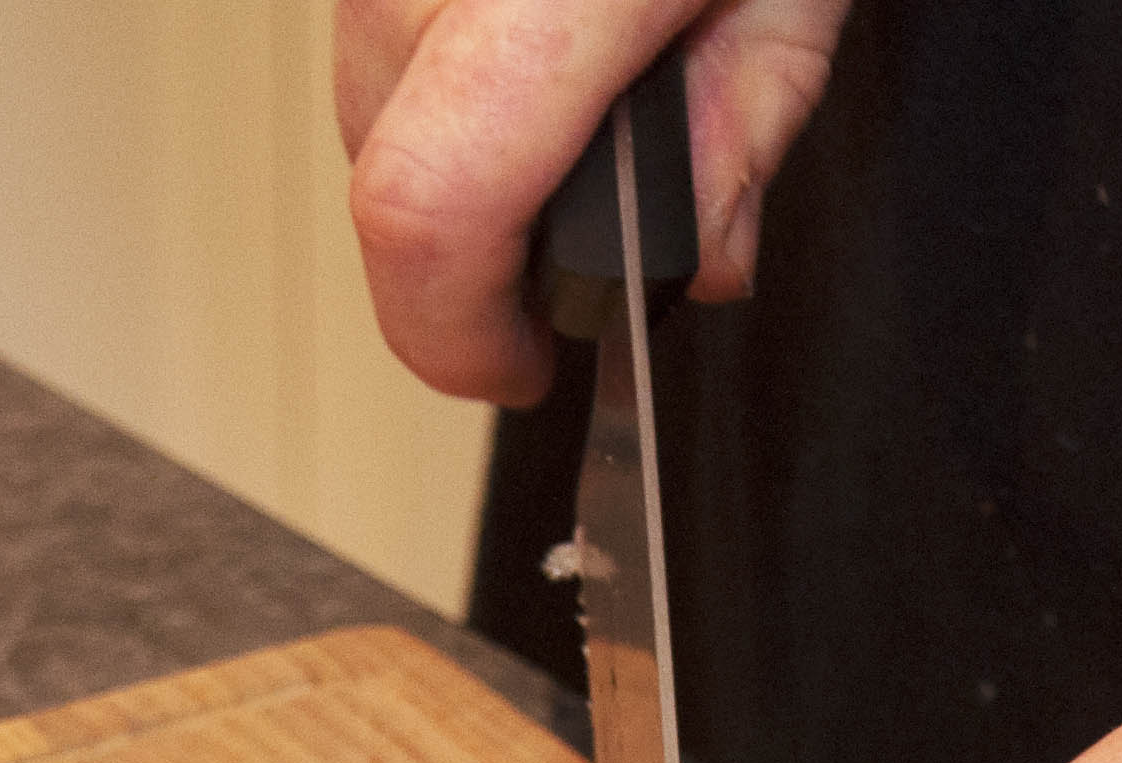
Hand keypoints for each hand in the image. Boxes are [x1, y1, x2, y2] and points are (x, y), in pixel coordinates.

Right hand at [337, 0, 852, 405]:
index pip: (432, 212)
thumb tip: (696, 259)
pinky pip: (379, 48)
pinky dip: (448, 74)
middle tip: (611, 203)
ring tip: (588, 82)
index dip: (460, 338)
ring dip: (468, 153)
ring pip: (371, 121)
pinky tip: (542, 31)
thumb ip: (750, 120)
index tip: (520, 370)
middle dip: (494, 246)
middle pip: (395, 185)